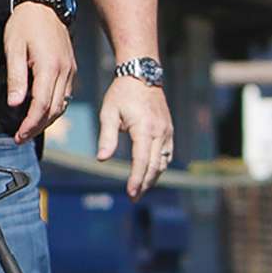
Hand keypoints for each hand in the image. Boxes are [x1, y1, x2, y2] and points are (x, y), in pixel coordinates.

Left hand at [1, 3, 74, 140]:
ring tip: (30, 129)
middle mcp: (64, 71)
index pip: (42, 105)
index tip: (19, 135)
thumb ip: (15, 78)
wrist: (43, 4)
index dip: (30, 124)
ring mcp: (70, 70)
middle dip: (37, 127)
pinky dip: (55, 107)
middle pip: (54, 109)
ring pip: (63, 104)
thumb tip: (15, 103)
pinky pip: (66, 94)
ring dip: (47, 120)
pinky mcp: (70, 67)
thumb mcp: (13, 49)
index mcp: (50, 67)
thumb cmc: (27, 22)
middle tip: (21, 137)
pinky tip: (43, 112)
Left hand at [99, 76, 174, 197]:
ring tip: (141, 188)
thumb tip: (102, 159)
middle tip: (134, 198)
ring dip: (153, 177)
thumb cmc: (121, 93)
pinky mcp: (169, 130)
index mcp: (145, 129)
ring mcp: (167, 131)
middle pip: (155, 166)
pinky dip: (159, 166)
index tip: (130, 194)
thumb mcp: (109, 113)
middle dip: (145, 184)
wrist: (142, 74)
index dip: (136, 179)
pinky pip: (167, 154)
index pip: (141, 161)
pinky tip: (151, 173)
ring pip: (163, 162)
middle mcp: (160, 132)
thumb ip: (107, 137)